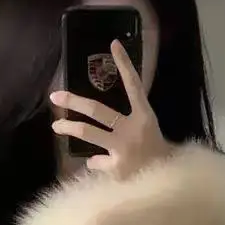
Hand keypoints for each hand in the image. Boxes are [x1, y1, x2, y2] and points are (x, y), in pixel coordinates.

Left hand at [50, 39, 172, 178]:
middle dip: (74, 102)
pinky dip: (95, 163)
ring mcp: (122, 148)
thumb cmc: (157, 153)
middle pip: (97, 110)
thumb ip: (125, 124)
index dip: (124, 65)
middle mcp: (132, 129)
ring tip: (56, 127)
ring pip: (89, 133)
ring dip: (69, 128)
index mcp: (144, 116)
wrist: (169, 180)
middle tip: (56, 96)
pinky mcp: (116, 167)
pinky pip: (96, 162)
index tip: (113, 44)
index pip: (134, 85)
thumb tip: (98, 126)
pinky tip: (99, 166)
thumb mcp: (146, 130)